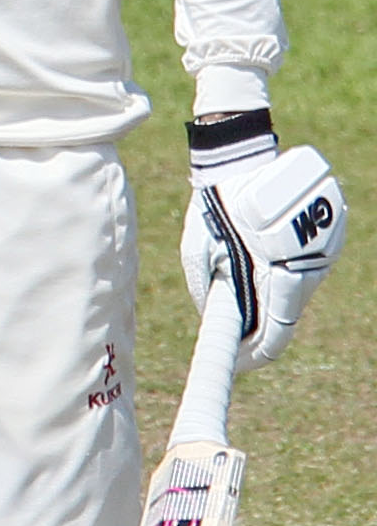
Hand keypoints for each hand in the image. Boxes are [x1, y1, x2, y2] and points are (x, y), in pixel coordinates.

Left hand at [181, 116, 346, 370]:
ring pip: (297, 294)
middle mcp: (305, 270)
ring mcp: (321, 254)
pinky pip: (304, 270)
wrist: (241, 160)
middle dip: (260, 327)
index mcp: (274, 276)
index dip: (255, 354)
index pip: (273, 334)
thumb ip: (205, 288)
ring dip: (272, 299)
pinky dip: (284, 277)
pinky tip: (263, 267)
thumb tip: (213, 317)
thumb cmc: (213, 206)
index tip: (239, 365)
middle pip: (286, 317)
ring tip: (243, 290)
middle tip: (235, 334)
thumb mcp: (197, 251)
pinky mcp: (327, 240)